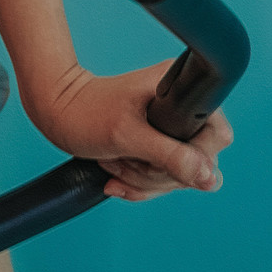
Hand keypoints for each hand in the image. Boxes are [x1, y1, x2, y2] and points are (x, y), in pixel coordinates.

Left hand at [27, 61, 232, 201]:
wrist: (54, 111)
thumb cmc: (84, 113)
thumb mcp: (127, 137)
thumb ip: (171, 157)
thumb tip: (211, 179)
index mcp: (180, 89)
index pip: (217, 135)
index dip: (193, 157)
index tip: (155, 155)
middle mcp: (181, 106)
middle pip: (199, 162)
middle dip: (158, 172)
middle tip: (123, 157)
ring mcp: (170, 127)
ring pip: (180, 174)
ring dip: (143, 178)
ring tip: (112, 161)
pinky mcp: (157, 142)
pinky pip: (163, 176)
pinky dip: (139, 182)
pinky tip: (114, 174)